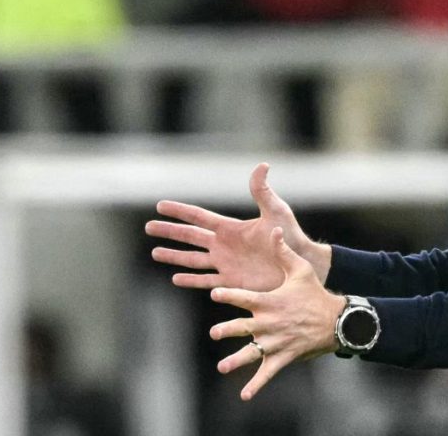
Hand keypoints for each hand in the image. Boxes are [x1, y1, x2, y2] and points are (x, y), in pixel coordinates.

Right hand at [146, 163, 330, 290]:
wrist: (300, 263)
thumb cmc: (290, 236)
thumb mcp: (275, 211)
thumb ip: (263, 191)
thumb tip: (262, 165)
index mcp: (231, 228)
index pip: (199, 217)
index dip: (180, 211)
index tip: (160, 206)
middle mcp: (224, 245)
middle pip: (190, 237)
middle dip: (169, 232)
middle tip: (148, 227)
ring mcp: (226, 264)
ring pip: (192, 260)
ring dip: (174, 256)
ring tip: (155, 253)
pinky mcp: (231, 282)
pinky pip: (206, 281)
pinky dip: (190, 280)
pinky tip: (175, 278)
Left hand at [209, 227, 346, 400]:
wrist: (337, 320)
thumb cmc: (315, 293)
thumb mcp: (300, 269)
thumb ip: (283, 251)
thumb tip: (274, 229)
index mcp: (269, 301)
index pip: (244, 297)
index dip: (228, 295)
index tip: (213, 293)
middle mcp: (269, 323)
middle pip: (243, 327)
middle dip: (228, 330)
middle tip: (215, 332)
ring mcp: (275, 342)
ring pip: (252, 352)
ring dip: (237, 361)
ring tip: (223, 367)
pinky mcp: (283, 357)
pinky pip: (267, 373)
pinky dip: (256, 385)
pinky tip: (244, 395)